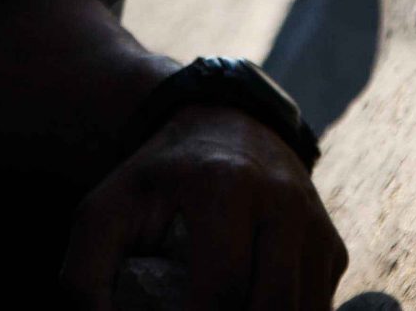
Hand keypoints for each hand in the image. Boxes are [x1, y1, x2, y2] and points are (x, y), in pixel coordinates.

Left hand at [59, 106, 346, 309]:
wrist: (220, 124)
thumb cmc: (156, 179)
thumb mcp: (105, 211)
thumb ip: (84, 279)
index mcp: (223, 186)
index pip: (221, 286)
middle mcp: (281, 200)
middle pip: (272, 305)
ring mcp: (314, 222)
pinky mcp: (331, 244)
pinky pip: (318, 307)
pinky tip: (249, 308)